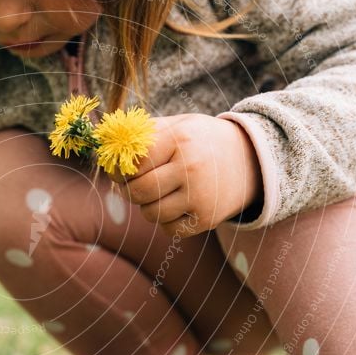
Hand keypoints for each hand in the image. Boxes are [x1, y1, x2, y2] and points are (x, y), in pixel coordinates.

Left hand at [106, 114, 262, 237]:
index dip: (118, 169)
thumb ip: (142, 133)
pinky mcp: (207, 218)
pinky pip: (168, 229)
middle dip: (129, 190)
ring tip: (160, 192)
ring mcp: (200, 196)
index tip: (119, 170)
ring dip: (148, 206)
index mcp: (179, 139)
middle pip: (137, 191)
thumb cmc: (201, 140)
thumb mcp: (178, 125)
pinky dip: (166, 221)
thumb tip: (103, 141)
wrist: (251, 159)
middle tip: (135, 184)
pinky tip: (176, 205)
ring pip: (150, 213)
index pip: (132, 162)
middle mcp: (189, 168)